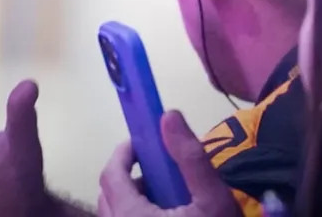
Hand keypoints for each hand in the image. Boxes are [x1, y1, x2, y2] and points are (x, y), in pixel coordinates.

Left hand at [97, 111, 241, 216]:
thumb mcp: (213, 201)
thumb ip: (190, 158)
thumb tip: (168, 115)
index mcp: (129, 216)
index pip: (110, 173)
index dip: (123, 153)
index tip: (143, 144)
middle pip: (108, 194)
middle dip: (128, 175)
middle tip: (157, 169)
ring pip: (113, 214)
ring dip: (131, 198)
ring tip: (166, 196)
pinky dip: (135, 216)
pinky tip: (166, 216)